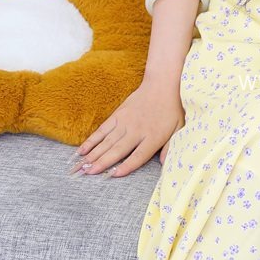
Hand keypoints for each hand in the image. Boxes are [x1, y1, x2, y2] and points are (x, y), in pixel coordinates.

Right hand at [69, 76, 185, 178]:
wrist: (161, 84)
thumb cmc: (171, 109)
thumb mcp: (178, 129)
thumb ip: (170, 148)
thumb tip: (164, 165)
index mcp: (153, 137)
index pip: (139, 155)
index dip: (127, 166)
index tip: (114, 175)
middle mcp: (136, 131)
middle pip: (117, 150)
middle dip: (101, 163)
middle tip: (87, 173)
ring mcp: (125, 122)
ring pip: (106, 141)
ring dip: (93, 154)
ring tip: (81, 166)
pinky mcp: (117, 115)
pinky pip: (102, 130)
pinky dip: (91, 140)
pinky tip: (82, 150)